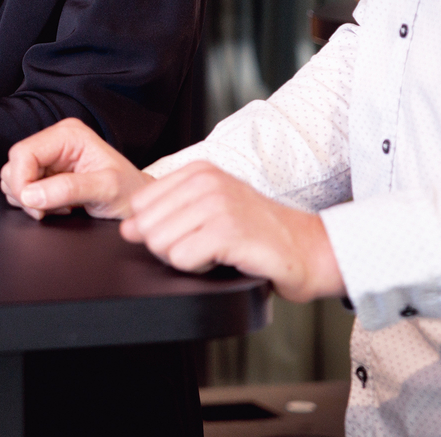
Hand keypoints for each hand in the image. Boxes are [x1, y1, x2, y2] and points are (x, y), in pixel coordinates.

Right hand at [0, 117, 150, 219]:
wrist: (139, 204)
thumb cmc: (130, 192)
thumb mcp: (106, 190)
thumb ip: (69, 190)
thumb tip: (31, 195)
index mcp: (69, 135)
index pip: (23, 152)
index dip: (21, 181)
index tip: (33, 205)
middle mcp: (55, 141)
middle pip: (15, 165)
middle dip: (25, 193)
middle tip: (47, 210)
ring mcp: (50, 157)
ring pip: (15, 177)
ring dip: (29, 200)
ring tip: (58, 208)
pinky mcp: (46, 173)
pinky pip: (23, 188)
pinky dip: (33, 203)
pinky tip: (55, 206)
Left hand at [121, 161, 343, 301]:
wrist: (313, 250)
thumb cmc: (262, 235)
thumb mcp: (210, 214)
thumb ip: (167, 217)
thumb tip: (127, 229)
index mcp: (197, 171)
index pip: (140, 206)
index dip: (161, 230)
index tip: (194, 234)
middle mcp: (205, 181)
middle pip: (146, 228)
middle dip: (171, 249)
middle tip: (208, 248)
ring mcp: (217, 203)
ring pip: (160, 244)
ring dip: (187, 260)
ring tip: (219, 252)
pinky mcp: (227, 231)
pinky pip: (182, 259)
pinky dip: (200, 269)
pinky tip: (227, 260)